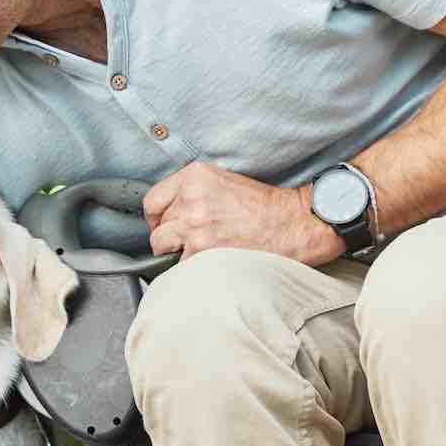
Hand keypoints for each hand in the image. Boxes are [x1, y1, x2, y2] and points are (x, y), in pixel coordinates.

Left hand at [142, 160, 343, 266]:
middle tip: (186, 244)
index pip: (152, 200)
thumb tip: (171, 215)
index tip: (164, 227)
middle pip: (157, 226)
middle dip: (168, 238)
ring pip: (163, 248)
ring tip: (201, 254)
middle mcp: (191, 198)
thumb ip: (194, 192)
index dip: (156, 219)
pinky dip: (192, 268)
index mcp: (195, 176)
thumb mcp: (224, 182)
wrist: (293, 224)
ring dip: (178, 254)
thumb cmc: (266, 207)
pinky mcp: (203, 250)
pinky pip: (181, 265)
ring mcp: (195, 225)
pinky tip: (212, 262)